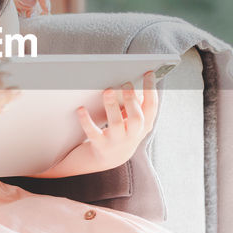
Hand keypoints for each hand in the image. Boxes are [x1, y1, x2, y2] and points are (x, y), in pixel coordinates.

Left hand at [33, 72, 159, 177]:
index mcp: (144, 126)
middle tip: (126, 84)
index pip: (152, 107)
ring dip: (112, 106)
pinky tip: (81, 109)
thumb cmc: (122, 131)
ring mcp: (116, 142)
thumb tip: (134, 82)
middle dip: (131, 101)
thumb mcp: (133, 120)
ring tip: (108, 91)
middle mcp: (132, 135)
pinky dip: (86, 120)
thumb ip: (136, 104)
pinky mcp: (100, 145)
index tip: (148, 73)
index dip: (151, 90)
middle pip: (136, 119)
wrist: (108, 159)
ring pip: (116, 124)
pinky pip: (93, 133)